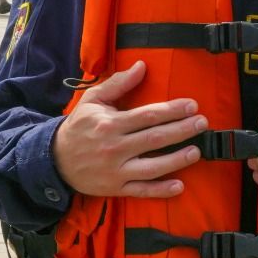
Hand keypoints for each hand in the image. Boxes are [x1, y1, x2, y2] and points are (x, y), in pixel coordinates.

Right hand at [52, 60, 203, 197]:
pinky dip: (160, 190)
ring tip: (196, 151)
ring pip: (152, 167)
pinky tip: (179, 185)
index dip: (172, 110)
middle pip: (154, 138)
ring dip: (177, 160)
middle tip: (202, 123)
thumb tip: (142, 66)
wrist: (55, 160)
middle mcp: (114, 148)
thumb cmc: (79, 126)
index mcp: (110, 124)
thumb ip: (118, 83)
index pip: (147, 115)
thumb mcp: (93, 100)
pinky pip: (141, 191)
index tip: (192, 105)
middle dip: (181, 130)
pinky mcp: (116, 188)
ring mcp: (116, 171)